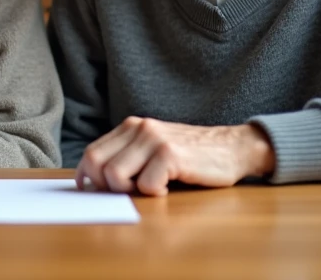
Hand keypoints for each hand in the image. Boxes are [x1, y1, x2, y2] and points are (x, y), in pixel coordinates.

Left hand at [75, 117, 274, 195]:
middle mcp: (139, 128)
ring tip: (152, 187)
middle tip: (130, 191)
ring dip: (131, 190)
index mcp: (131, 127)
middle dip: (107, 187)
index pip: (92, 152)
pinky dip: (156, 193)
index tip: (90, 189)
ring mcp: (154, 139)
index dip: (87, 175)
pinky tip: (170, 186)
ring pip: (115, 175)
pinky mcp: (170, 154)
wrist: (233, 148)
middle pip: (97, 164)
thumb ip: (128, 157)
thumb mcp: (154, 149)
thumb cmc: (191, 156)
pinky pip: (146, 185)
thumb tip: (94, 181)